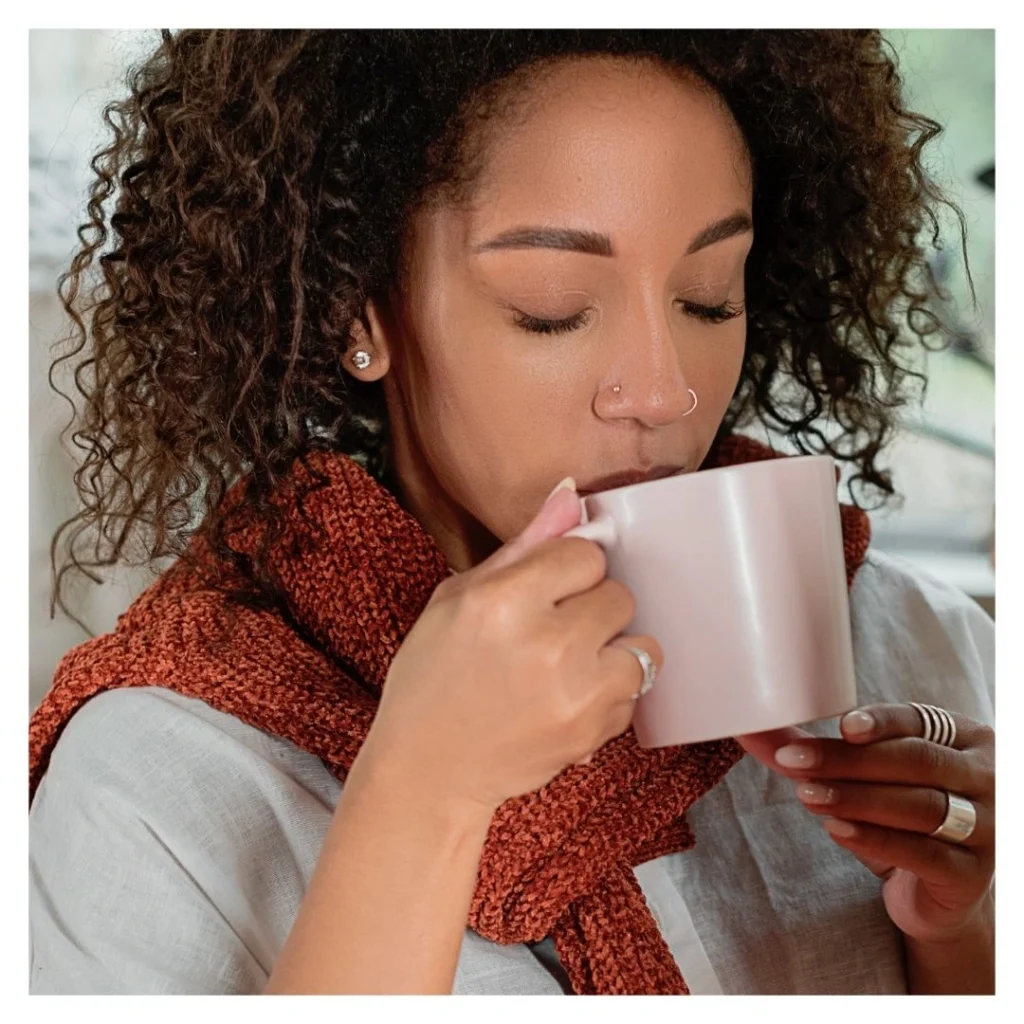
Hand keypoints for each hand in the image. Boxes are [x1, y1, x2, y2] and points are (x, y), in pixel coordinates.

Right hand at [360, 480, 661, 814]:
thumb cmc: (434, 675)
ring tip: (568, 665)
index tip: (544, 591)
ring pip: (641, 645)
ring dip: (611, 649)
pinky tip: (567, 697)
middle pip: (619, 595)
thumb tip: (572, 494)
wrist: (429, 768)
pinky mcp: (593, 732)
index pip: (587, 554)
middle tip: (551, 631)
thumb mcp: (457, 597)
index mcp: (504, 600)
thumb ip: (523, 546)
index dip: (567, 571)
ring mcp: (576, 693)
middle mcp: (547, 644)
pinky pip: (634, 691)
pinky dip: (609, 691)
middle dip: (590, 607)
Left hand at [736, 703, 994, 944]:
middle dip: (850, 760)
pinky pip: (923, 853)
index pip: (919, 721)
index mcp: (964, 739)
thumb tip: (752, 726)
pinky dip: (876, 840)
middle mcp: (985, 778)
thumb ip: (818, 750)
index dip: (880, 721)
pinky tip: (837, 830)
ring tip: (806, 794)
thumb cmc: (900, 818)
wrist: (937, 893)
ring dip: (856, 797)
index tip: (840, 724)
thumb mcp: (868, 778)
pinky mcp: (971, 875)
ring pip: (919, 805)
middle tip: (795, 760)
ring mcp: (987, 827)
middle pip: (915, 761)